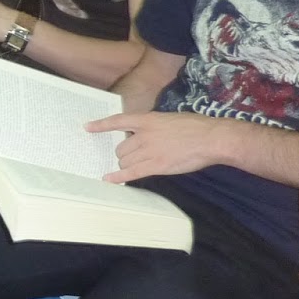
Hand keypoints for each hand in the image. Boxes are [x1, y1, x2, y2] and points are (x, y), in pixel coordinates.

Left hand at [88, 112, 230, 182]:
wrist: (211, 138)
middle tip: (132, 157)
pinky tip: (108, 179)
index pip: (117, 121)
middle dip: (123, 154)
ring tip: (136, 166)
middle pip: (121, 148)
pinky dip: (118, 177)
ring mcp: (149, 151)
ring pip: (125, 161)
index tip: (87, 127)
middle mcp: (143, 135)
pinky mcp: (157, 166)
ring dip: (126, 165)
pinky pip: (131, 173)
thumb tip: (142, 135)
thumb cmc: (194, 127)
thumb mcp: (168, 119)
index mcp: (147, 120)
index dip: (101, 125)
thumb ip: (152, 126)